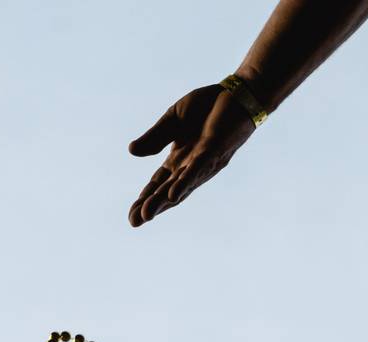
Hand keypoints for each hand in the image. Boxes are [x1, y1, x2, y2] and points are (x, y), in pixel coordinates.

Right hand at [128, 84, 256, 226]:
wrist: (236, 93)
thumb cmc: (207, 107)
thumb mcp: (173, 119)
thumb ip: (154, 137)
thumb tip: (131, 152)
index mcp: (179, 158)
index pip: (158, 184)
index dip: (145, 199)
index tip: (132, 216)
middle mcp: (190, 165)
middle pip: (167, 191)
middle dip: (152, 207)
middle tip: (134, 222)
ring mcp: (203, 160)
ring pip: (180, 186)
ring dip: (163, 201)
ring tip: (147, 215)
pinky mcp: (214, 149)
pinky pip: (197, 169)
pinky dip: (184, 183)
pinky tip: (172, 195)